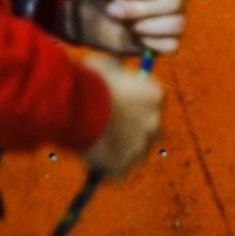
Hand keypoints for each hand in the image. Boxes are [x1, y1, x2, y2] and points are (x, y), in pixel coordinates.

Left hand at [63, 0, 185, 55]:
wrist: (84, 9)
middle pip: (176, 0)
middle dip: (141, 7)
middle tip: (115, 7)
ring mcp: (173, 17)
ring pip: (176, 23)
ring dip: (143, 23)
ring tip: (121, 20)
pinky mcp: (165, 40)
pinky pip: (172, 44)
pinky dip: (150, 41)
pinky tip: (134, 34)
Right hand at [79, 56, 163, 176]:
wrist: (79, 106)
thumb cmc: (91, 82)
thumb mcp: (108, 65)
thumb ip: (118, 71)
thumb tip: (116, 70)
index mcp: (155, 96)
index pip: (152, 102)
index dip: (135, 104)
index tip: (121, 106)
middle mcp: (154, 122)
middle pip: (148, 129)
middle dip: (133, 130)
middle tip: (112, 129)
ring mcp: (139, 147)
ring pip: (134, 152)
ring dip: (122, 150)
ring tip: (100, 146)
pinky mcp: (123, 167)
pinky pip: (116, 170)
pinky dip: (107, 168)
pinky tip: (93, 161)